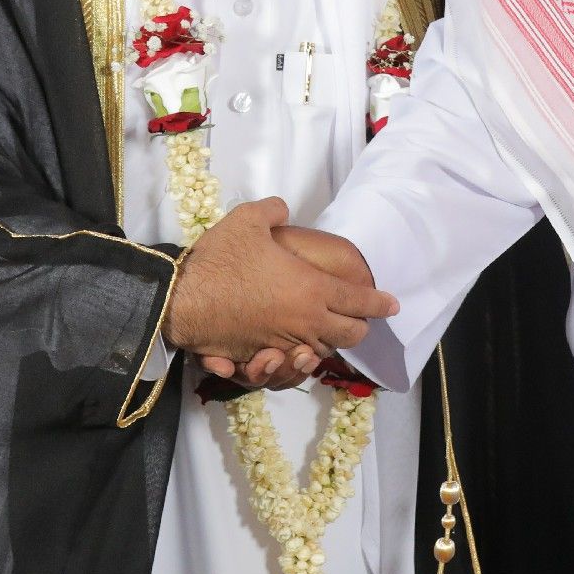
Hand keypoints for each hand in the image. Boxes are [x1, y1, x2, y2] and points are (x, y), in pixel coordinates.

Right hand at [164, 198, 396, 362]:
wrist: (181, 300)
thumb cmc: (219, 260)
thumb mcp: (248, 219)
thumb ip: (273, 210)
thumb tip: (282, 209)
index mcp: (311, 290)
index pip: (360, 301)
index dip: (380, 303)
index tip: (392, 305)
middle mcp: (305, 322)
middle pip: (350, 335)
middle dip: (360, 327)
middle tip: (361, 318)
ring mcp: (283, 344)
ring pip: (322, 352)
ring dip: (330, 343)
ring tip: (329, 330)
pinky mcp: (260, 358)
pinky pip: (290, 364)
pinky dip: (299, 358)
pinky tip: (294, 346)